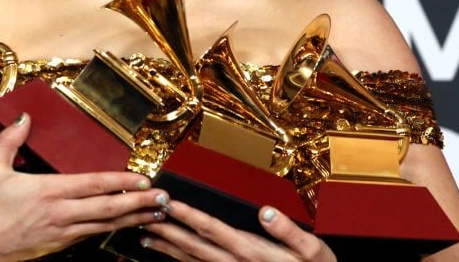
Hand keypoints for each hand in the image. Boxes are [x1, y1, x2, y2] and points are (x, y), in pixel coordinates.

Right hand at [0, 113, 169, 261]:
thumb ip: (11, 141)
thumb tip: (25, 117)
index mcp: (48, 191)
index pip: (93, 185)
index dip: (121, 182)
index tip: (144, 179)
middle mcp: (60, 213)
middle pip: (107, 208)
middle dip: (139, 203)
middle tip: (163, 198)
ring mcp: (61, 233)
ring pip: (104, 225)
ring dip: (132, 219)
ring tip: (156, 214)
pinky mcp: (57, 246)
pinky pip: (90, 236)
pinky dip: (111, 230)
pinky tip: (125, 225)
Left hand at [141, 201, 335, 261]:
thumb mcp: (313, 251)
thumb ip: (289, 231)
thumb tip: (267, 211)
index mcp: (253, 252)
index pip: (214, 230)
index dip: (189, 215)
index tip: (169, 202)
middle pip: (194, 246)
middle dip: (168, 229)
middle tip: (144, 214)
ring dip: (167, 248)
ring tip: (145, 236)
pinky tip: (167, 257)